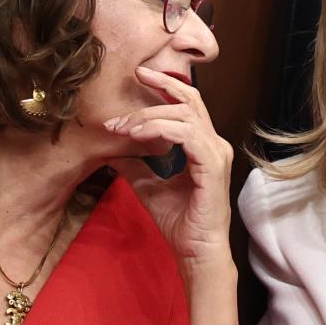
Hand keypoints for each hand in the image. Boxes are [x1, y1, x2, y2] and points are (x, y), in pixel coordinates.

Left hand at [105, 66, 234, 266]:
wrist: (195, 250)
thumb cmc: (179, 222)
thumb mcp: (147, 186)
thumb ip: (134, 165)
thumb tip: (110, 151)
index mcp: (203, 145)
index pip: (187, 105)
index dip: (164, 87)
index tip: (138, 78)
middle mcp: (213, 144)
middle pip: (189, 100)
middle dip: (161, 84)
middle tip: (136, 74)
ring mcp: (215, 153)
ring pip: (183, 115)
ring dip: (147, 116)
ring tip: (121, 126)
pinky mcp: (211, 164)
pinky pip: (185, 134)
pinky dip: (158, 129)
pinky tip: (136, 135)